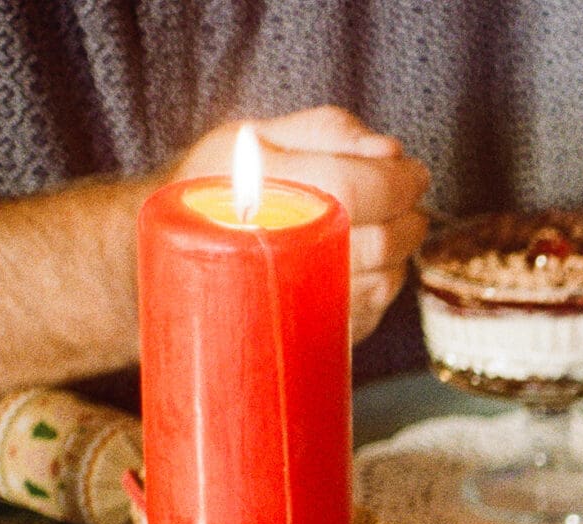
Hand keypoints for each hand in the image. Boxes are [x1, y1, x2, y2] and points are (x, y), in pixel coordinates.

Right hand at [170, 108, 430, 344]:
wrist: (169, 259)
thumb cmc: (214, 188)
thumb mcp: (254, 137)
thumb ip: (327, 131)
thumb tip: (389, 151)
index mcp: (261, 195)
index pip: (355, 189)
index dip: (397, 181)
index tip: (414, 173)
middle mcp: (281, 253)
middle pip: (382, 241)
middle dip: (406, 216)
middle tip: (400, 198)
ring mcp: (299, 302)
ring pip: (388, 277)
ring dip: (395, 250)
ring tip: (364, 227)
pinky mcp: (316, 333)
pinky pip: (377, 306)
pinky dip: (380, 279)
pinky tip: (348, 261)